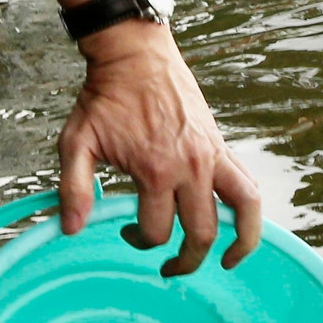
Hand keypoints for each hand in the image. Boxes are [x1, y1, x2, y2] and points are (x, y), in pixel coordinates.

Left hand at [57, 21, 261, 274]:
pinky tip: (242, 227)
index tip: (124, 231)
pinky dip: (251, 211)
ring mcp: (210, 156)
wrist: (133, 55)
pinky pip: (248, 185)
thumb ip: (73, 188)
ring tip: (227, 263)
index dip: (138, 241)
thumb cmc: (104, 98)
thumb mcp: (76, 142)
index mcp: (154, 171)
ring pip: (241, 212)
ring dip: (237, 244)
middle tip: (169, 267)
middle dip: (185, 260)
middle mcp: (189, 168)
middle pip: (200, 234)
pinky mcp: (221, 145)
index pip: (155, 231)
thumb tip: (72, 230)